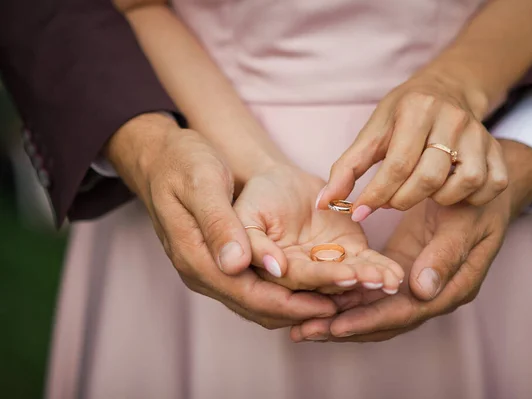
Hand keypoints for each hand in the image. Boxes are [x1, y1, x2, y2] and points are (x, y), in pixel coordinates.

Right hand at [105, 113, 336, 328]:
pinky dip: (290, 290)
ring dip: (300, 304)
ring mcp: (214, 269)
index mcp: (196, 259)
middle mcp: (205, 272)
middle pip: (258, 306)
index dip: (289, 304)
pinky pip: (261, 286)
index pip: (247, 295)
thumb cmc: (182, 163)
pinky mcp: (224, 261)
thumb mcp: (201, 182)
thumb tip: (235, 264)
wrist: (163, 157)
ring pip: (262, 301)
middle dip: (303, 310)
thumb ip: (217, 223)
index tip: (328, 306)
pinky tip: (319, 285)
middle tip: (346, 308)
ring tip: (341, 301)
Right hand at [233, 165, 404, 293]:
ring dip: (369, 281)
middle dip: (351, 284)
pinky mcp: (346, 255)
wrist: (281, 180)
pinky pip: (364, 264)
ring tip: (389, 281)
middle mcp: (301, 278)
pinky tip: (396, 275)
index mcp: (272, 274)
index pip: (296, 281)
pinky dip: (380, 269)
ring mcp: (325, 268)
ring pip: (347, 278)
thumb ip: (255, 243)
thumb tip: (275, 269)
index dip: (319, 281)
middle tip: (373, 280)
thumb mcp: (248, 214)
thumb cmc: (258, 196)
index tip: (343, 277)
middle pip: (325, 286)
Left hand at [291, 197, 509, 340]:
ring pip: (374, 310)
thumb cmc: (479, 203)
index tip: (336, 326)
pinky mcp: (401, 270)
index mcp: (452, 288)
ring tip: (301, 324)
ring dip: (339, 318)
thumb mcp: (466, 223)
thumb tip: (422, 290)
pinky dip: (346, 297)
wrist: (483, 190)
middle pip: (384, 320)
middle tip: (303, 331)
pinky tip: (319, 296)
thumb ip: (445, 256)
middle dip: (343, 327)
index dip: (370, 320)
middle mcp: (432, 294)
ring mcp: (415, 285)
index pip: (405, 313)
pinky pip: (372, 291)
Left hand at [317, 71, 507, 221]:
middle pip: (429, 178)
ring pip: (463, 184)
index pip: (398, 164)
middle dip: (402, 200)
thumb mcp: (372, 132)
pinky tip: (450, 191)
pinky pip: (491, 186)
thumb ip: (346, 168)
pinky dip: (469, 197)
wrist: (446, 91)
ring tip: (420, 191)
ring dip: (436, 199)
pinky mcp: (497, 150)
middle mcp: (453, 119)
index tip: (360, 212)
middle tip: (390, 201)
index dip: (376, 194)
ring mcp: (480, 134)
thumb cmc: (403, 115)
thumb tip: (323, 204)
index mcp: (418, 109)